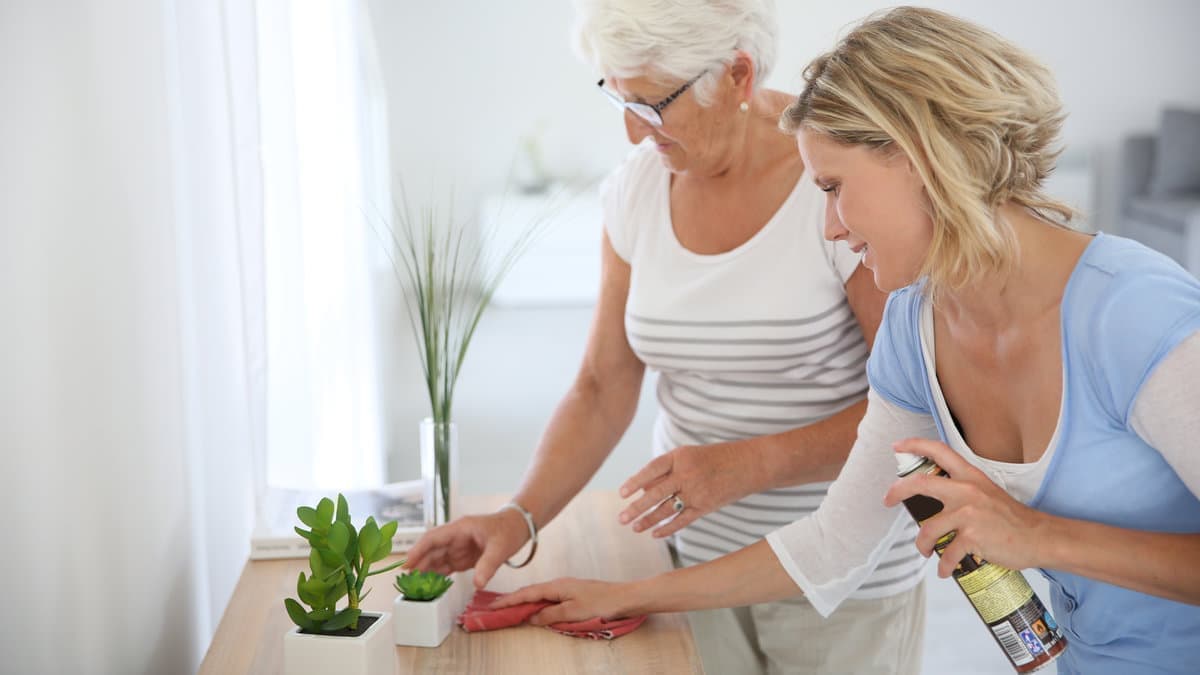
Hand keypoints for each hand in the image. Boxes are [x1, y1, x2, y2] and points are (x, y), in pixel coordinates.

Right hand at [402, 509, 529, 588]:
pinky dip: (437, 576)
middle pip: (430, 551)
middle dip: (418, 565)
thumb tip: (478, 584)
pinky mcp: (462, 557)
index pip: (432, 538)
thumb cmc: (509, 530)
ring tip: (414, 588)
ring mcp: (458, 547)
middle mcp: (455, 537)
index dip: (418, 551)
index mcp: (459, 529)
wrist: (519, 526)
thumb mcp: (500, 547)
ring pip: (436, 560)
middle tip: (406, 583)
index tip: (407, 564)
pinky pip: (445, 567)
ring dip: (425, 572)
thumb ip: (488, 565)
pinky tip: (429, 586)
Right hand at [488, 577, 634, 624]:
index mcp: (556, 586)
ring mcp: (566, 588)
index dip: (508, 600)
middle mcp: (559, 585)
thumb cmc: (601, 604)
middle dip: (511, 599)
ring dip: (523, 601)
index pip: (526, 594)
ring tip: (508, 608)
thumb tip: (530, 618)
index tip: (491, 606)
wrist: (624, 597)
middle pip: (530, 592)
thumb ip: (550, 615)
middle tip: (493, 607)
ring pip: (538, 595)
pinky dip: (536, 603)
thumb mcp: (573, 612)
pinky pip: (548, 598)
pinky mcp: (573, 594)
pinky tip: (534, 609)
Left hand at [618, 441, 755, 537]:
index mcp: (681, 456)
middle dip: (637, 507)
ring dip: (649, 520)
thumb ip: (667, 470)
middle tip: (621, 518)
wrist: (750, 464)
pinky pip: (683, 520)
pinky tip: (655, 534)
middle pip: (656, 493)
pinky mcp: (706, 506)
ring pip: (667, 509)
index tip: (622, 493)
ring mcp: (697, 491)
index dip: (635, 481)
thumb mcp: (690, 455)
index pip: (652, 469)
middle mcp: (687, 473)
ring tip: (634, 527)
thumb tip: (642, 488)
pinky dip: (668, 528)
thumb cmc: (716, 458)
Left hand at [883, 438, 1047, 577]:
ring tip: (925, 551)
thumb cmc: (1012, 518)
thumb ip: (963, 490)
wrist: (1038, 537)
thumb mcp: (987, 492)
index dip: (915, 445)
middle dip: (897, 491)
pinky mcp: (973, 537)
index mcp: (970, 476)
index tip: (897, 446)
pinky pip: (948, 554)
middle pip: (920, 484)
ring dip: (922, 544)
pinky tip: (945, 571)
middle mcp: (967, 490)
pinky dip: (943, 566)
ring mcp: (969, 514)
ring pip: (928, 529)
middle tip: (887, 500)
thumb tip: (936, 499)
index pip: (940, 451)